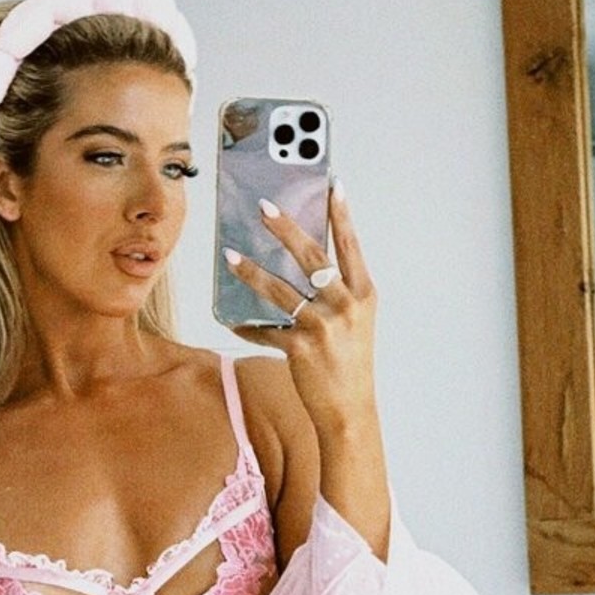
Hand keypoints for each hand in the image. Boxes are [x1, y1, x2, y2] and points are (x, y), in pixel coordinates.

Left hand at [223, 183, 377, 427]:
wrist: (350, 409)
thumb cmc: (351, 364)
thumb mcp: (355, 323)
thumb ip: (337, 293)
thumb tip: (305, 266)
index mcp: (364, 295)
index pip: (349, 246)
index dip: (341, 215)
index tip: (332, 185)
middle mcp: (346, 306)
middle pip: (311, 257)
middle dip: (285, 228)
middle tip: (263, 207)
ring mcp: (323, 327)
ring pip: (280, 290)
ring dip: (251, 271)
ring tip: (231, 256)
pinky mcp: (300, 348)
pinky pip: (266, 330)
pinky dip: (246, 327)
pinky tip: (231, 321)